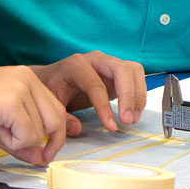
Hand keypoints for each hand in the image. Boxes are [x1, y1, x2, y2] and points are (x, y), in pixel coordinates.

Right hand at [0, 67, 68, 165]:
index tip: (45, 152)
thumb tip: (41, 157)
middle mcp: (27, 78)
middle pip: (57, 119)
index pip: (56, 109)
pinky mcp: (12, 101)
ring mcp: (20, 87)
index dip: (54, 136)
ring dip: (21, 142)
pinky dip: (13, 143)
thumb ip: (22, 140)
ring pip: (42, 131)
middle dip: (47, 143)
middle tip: (31, 156)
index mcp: (25, 78)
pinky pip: (28, 136)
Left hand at [31, 51, 145, 134]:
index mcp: (76, 65)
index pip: (95, 84)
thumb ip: (61, 117)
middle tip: (128, 121)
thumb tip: (78, 128)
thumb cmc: (51, 90)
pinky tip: (133, 113)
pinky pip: (135, 78)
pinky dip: (139, 95)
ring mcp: (108, 63)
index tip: (111, 127)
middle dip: (128, 95)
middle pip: (121, 69)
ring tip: (132, 119)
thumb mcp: (50, 104)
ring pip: (133, 70)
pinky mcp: (117, 72)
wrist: (52, 78)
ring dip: (138, 95)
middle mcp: (95, 59)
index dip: (105, 107)